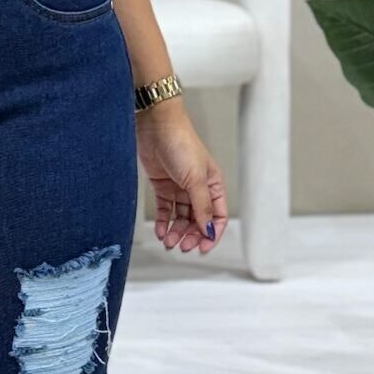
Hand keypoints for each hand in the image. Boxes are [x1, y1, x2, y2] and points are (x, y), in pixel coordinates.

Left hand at [134, 99, 227, 254]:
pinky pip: (164, 210)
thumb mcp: (196, 179)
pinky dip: (163, 222)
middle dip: (191, 235)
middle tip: (181, 246)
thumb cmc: (181, 144)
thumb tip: (208, 230)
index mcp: (213, 185)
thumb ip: (202, 207)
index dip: (212, 234)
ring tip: (168, 241)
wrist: (156, 126)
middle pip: (197, 220)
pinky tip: (160, 231)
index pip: (217, 216)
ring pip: (180, 218)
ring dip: (175, 232)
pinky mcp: (162, 186)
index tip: (202, 248)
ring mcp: (179, 188)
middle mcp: (198, 188)